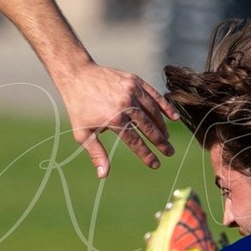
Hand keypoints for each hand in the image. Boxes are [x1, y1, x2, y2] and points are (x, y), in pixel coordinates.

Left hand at [55, 62, 177, 176]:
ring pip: (153, 112)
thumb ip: (96, 153)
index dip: (147, 154)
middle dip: (160, 142)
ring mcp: (132, 91)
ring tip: (166, 137)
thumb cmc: (79, 107)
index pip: (135, 141)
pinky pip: (154, 95)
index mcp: (114, 119)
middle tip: (169, 152)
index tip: (156, 164)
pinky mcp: (134, 81)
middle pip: (149, 127)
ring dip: (162, 126)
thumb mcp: (83, 133)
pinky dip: (165, 106)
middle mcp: (126, 105)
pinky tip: (173, 117)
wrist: (76, 75)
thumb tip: (103, 175)